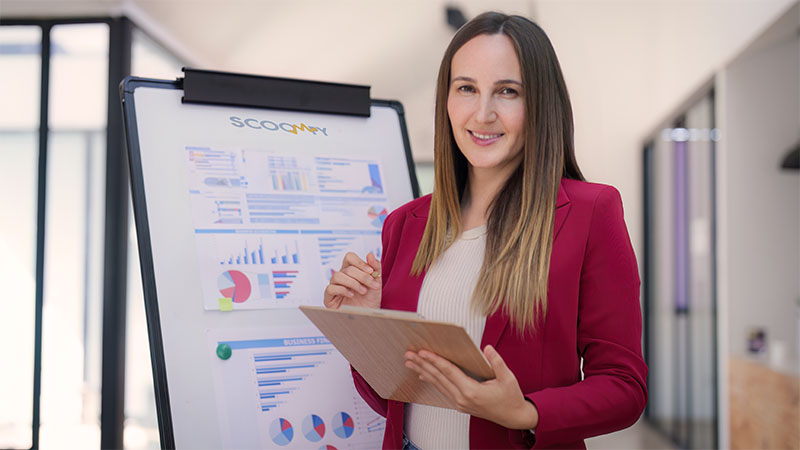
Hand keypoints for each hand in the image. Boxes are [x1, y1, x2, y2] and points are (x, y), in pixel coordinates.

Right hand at [323, 252, 380, 309]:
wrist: (369, 316)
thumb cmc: (370, 300)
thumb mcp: (376, 282)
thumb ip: (376, 267)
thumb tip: (370, 255)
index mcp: (351, 271)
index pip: (349, 257)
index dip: (359, 262)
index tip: (371, 271)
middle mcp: (342, 277)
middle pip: (347, 268)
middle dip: (362, 276)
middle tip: (372, 285)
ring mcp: (334, 286)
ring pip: (337, 276)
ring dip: (353, 283)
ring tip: (363, 291)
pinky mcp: (329, 298)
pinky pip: (330, 288)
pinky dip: (342, 290)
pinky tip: (352, 295)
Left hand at [404, 345, 538, 429]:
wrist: (514, 417)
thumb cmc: (511, 398)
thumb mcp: (508, 378)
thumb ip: (497, 362)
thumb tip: (487, 348)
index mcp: (472, 391)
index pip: (449, 372)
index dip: (435, 361)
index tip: (423, 352)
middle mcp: (462, 398)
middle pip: (438, 378)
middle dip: (422, 365)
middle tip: (409, 355)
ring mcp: (460, 403)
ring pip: (438, 384)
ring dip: (423, 372)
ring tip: (410, 363)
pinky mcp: (460, 404)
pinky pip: (442, 390)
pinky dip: (432, 381)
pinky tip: (423, 374)